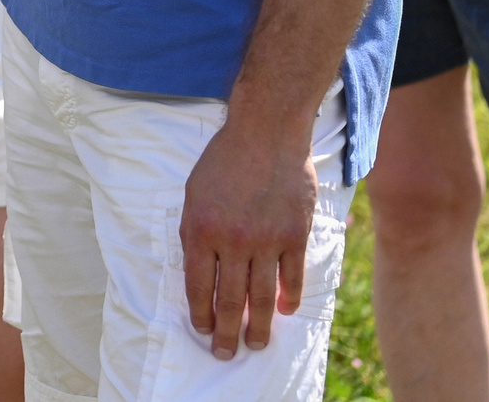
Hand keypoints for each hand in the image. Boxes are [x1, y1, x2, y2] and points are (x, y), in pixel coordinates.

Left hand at [178, 113, 319, 358]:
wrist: (266, 132)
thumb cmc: (224, 160)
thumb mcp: (194, 193)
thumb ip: (194, 232)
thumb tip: (199, 272)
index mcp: (200, 230)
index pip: (197, 286)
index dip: (200, 314)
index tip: (203, 331)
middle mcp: (232, 241)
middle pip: (229, 300)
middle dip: (227, 333)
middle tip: (227, 354)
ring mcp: (266, 240)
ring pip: (262, 297)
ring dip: (258, 326)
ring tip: (256, 344)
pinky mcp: (294, 235)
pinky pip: (292, 277)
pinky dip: (288, 298)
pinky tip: (283, 311)